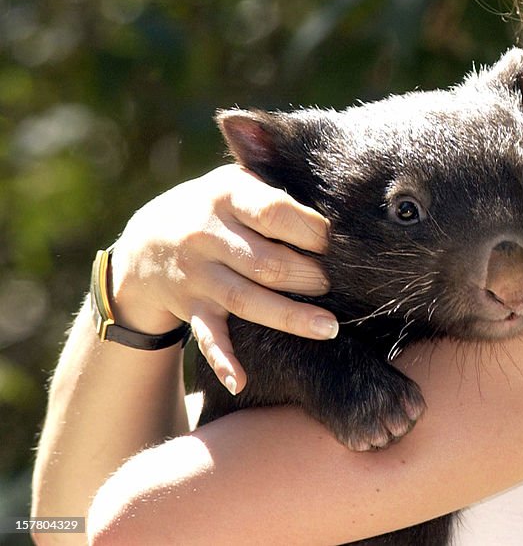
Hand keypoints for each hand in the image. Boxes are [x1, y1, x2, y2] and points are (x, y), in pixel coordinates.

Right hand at [108, 164, 335, 393]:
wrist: (146, 242)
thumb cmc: (215, 206)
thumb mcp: (237, 181)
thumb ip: (277, 187)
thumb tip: (337, 199)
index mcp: (225, 195)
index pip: (274, 213)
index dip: (311, 230)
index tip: (337, 241)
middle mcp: (206, 235)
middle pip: (266, 262)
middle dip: (307, 275)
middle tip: (335, 283)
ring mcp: (196, 275)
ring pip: (246, 300)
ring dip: (289, 316)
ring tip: (328, 327)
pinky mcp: (190, 308)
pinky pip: (206, 337)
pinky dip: (222, 360)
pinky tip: (240, 380)